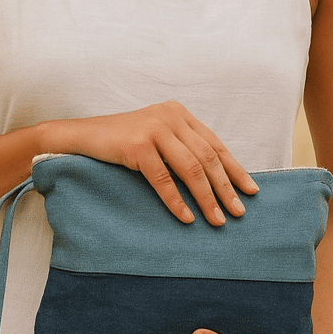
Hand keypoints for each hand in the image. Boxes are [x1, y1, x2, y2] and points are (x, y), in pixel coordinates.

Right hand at [49, 101, 257, 225]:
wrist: (82, 135)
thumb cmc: (121, 140)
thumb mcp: (156, 136)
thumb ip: (181, 147)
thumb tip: (213, 180)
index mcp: (178, 114)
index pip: (214, 144)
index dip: (234, 169)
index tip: (250, 191)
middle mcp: (170, 117)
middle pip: (207, 157)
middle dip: (225, 187)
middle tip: (238, 212)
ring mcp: (153, 130)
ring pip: (190, 169)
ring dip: (206, 198)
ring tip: (217, 219)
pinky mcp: (137, 145)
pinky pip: (163, 179)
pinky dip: (177, 201)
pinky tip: (187, 217)